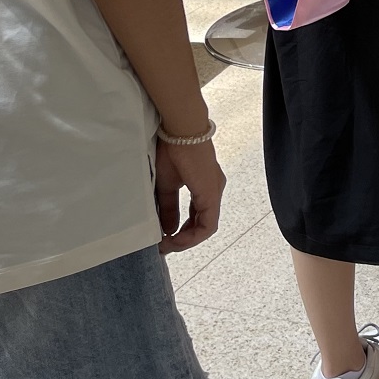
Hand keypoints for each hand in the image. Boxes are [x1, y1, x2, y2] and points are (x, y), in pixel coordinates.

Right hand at [154, 139, 224, 253]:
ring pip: (206, 227)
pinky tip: (175, 239)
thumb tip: (168, 229)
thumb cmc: (172, 151)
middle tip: (164, 246)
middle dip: (183, 239)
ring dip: (186, 240)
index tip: (164, 239)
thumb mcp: (166, 186)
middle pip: (202, 224)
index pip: (197, 217)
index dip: (181, 232)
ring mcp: (214, 193)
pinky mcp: (211, 195)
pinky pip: (207, 224)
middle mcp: (213, 191)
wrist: (180, 132)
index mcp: (204, 187)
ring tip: (168, 245)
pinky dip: (192, 236)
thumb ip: (169, 207)